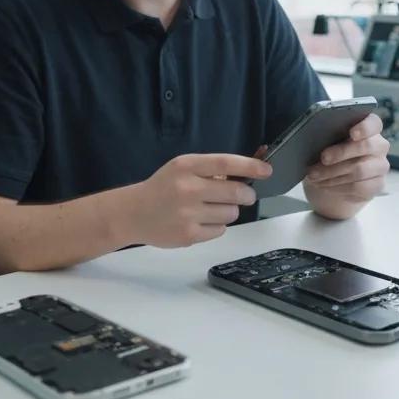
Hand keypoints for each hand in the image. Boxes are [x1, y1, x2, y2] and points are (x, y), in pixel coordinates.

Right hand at [116, 154, 269, 247]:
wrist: (132, 213)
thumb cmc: (162, 188)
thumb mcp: (180, 169)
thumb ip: (210, 170)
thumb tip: (248, 172)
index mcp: (186, 166)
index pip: (225, 163)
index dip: (250, 166)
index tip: (266, 170)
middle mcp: (187, 188)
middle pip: (235, 193)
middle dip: (246, 195)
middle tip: (244, 196)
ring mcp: (187, 213)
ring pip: (231, 214)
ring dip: (228, 211)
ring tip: (210, 209)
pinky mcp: (188, 235)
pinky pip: (220, 231)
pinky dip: (216, 226)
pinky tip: (199, 221)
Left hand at [303, 114, 389, 214]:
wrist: (332, 180)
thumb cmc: (328, 154)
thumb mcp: (324, 142)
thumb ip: (325, 136)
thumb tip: (311, 137)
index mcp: (367, 128)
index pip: (373, 123)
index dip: (364, 127)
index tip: (352, 133)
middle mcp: (378, 145)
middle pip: (366, 146)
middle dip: (341, 153)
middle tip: (322, 158)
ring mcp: (380, 166)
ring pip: (360, 170)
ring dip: (332, 173)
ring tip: (314, 175)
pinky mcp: (377, 184)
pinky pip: (359, 187)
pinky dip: (337, 187)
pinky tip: (324, 185)